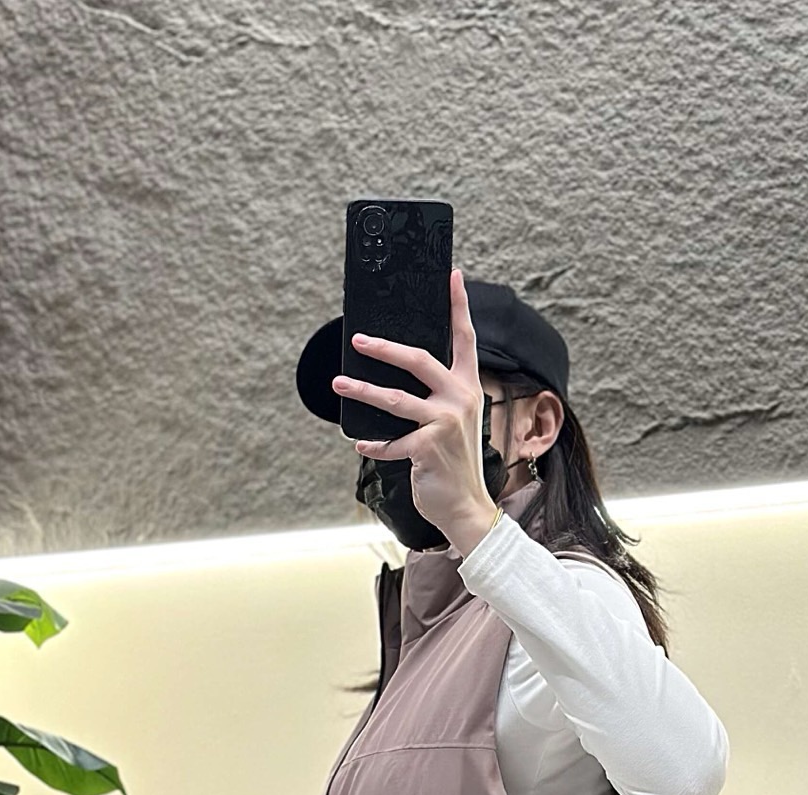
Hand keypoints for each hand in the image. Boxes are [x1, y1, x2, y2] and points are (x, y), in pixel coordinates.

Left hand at [331, 267, 499, 556]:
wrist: (466, 507)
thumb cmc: (455, 462)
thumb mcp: (454, 422)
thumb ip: (438, 397)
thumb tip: (400, 376)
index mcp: (468, 387)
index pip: (464, 338)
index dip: (458, 306)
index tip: (452, 275)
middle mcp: (460, 399)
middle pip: (418, 359)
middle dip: (385, 347)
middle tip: (358, 338)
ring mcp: (445, 423)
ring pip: (394, 398)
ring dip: (362, 389)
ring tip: (339, 383)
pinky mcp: (427, 447)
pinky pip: (390, 441)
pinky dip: (373, 444)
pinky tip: (361, 444)